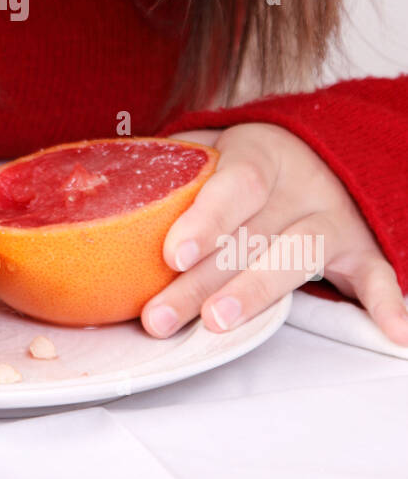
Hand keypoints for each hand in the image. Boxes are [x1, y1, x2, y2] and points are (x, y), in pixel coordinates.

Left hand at [141, 123, 407, 346]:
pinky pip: (376, 274)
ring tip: (220, 323)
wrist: (325, 149)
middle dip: (200, 281)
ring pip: (297, 257)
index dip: (203, 219)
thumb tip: (99, 186)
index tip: (170, 254)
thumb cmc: (249, 161)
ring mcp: (332, 216)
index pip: (232, 184)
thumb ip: (168, 165)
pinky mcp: (360, 247)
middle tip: (160, 317)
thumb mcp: (213, 146)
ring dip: (258, 292)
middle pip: (248, 235)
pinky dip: (387, 301)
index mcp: (258, 152)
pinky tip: (394, 331)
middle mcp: (298, 184)